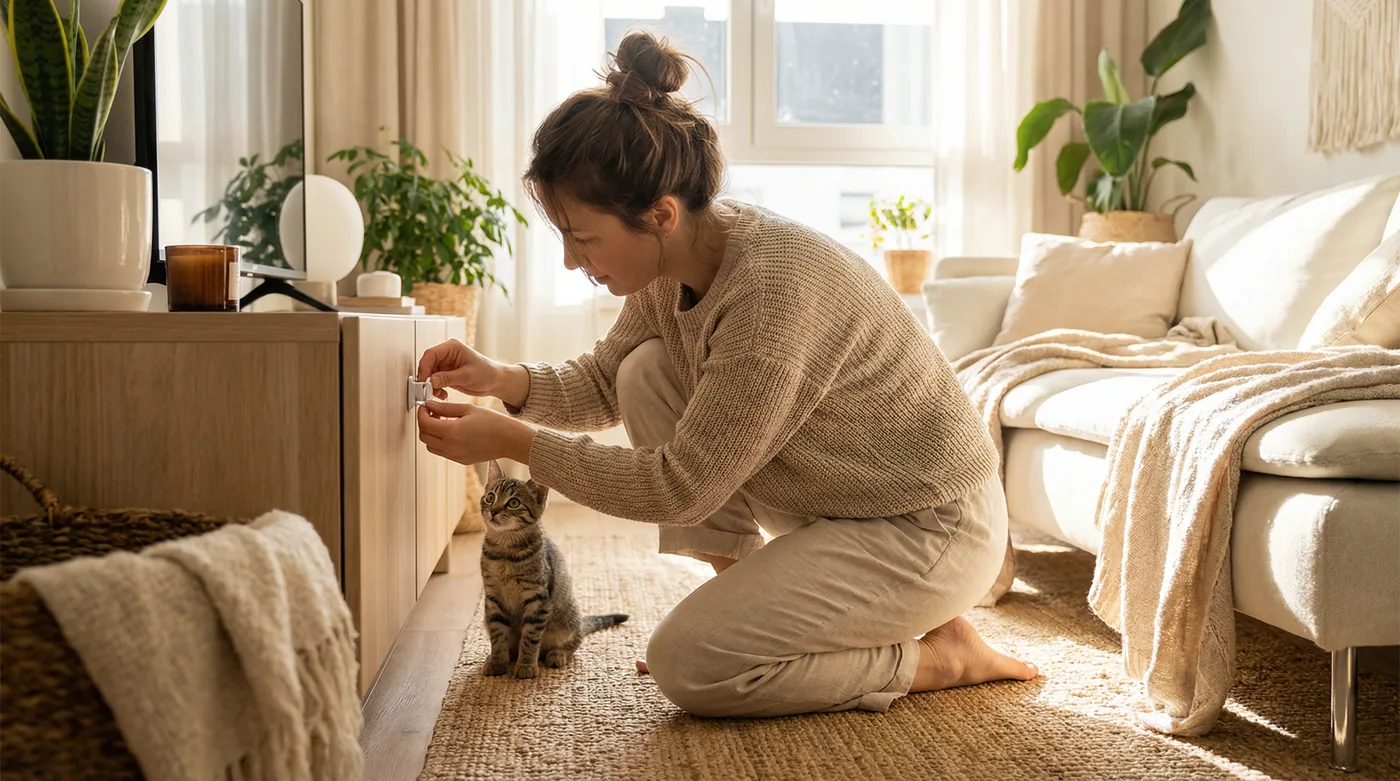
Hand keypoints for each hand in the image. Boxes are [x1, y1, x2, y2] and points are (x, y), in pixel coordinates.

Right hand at [416, 339, 502, 399]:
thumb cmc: (487, 373)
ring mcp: (445, 365)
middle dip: (426, 378)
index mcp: (452, 347)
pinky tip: (443, 394)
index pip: (431, 354)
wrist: (495, 382)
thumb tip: (430, 380)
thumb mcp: (468, 376)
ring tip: (439, 394)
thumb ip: (448, 378)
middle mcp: (447, 354)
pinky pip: (434, 381)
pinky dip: (435, 389)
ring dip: (431, 386)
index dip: (424, 367)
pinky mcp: (446, 374)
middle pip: (427, 364)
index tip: (423, 380)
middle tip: (427, 390)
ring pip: (429, 374)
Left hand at [417, 398, 534, 465]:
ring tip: (442, 422)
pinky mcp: (460, 460)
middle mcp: (450, 447)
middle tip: (432, 413)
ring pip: (431, 446)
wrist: (509, 440)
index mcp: (451, 432)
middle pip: (424, 436)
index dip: (421, 413)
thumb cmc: (493, 423)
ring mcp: (454, 456)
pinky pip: (442, 452)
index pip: (424, 423)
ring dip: (431, 434)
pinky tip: (452, 432)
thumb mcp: (467, 409)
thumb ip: (445, 408)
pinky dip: (440, 442)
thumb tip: (429, 405)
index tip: (426, 406)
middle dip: (424, 423)